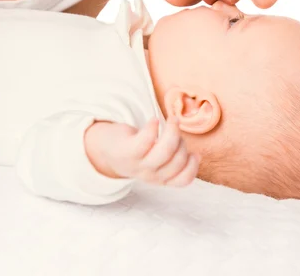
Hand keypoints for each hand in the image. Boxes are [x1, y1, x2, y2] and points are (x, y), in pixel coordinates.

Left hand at [84, 118, 199, 185]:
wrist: (104, 148)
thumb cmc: (136, 150)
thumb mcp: (154, 161)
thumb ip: (172, 160)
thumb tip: (194, 156)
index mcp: (160, 178)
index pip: (183, 180)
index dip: (193, 166)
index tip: (194, 153)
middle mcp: (150, 174)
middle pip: (177, 161)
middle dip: (182, 142)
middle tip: (175, 131)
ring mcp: (138, 164)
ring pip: (165, 151)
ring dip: (173, 131)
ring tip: (172, 119)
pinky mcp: (127, 150)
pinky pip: (145, 140)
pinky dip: (153, 127)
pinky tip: (154, 120)